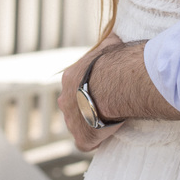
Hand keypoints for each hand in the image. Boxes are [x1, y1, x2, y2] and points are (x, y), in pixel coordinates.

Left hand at [58, 35, 125, 151]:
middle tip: (105, 106)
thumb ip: (108, 43)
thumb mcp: (109, 44)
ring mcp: (72, 121)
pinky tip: (105, 138)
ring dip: (90, 124)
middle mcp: (65, 100)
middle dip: (86, 107)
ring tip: (109, 121)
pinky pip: (85, 143)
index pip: (76, 84)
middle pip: (74, 106)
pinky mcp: (82, 138)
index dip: (89, 87)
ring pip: (78, 125)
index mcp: (69, 78)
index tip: (103, 88)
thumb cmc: (113, 62)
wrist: (113, 85)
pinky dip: (94, 142)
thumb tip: (113, 35)